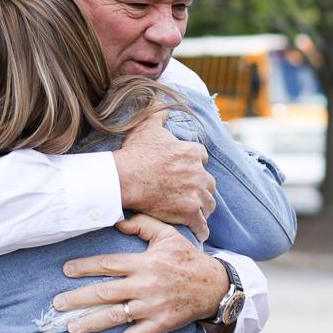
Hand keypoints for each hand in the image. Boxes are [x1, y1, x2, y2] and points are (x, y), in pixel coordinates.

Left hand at [52, 214, 230, 332]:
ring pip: (116, 316)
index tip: (66, 270)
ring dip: (91, 323)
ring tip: (71, 327)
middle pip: (105, 293)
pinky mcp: (160, 324)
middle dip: (78, 298)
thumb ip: (142, 225)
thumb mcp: (168, 235)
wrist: (215, 286)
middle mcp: (145, 286)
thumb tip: (117, 221)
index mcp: (144, 263)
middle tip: (57, 304)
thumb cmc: (187, 259)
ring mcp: (152, 307)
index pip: (108, 264)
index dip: (85, 267)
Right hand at [112, 112, 214, 241]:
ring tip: (198, 211)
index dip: (195, 164)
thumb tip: (161, 101)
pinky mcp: (188, 212)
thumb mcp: (147, 127)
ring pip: (209, 203)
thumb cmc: (134, 154)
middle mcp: (197, 173)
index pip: (202, 158)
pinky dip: (201, 229)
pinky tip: (200, 232)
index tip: (189, 170)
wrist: (123, 180)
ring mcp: (194, 194)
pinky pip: (201, 224)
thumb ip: (158, 113)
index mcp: (191, 152)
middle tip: (194, 192)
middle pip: (209, 182)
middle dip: (203, 186)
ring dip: (204, 206)